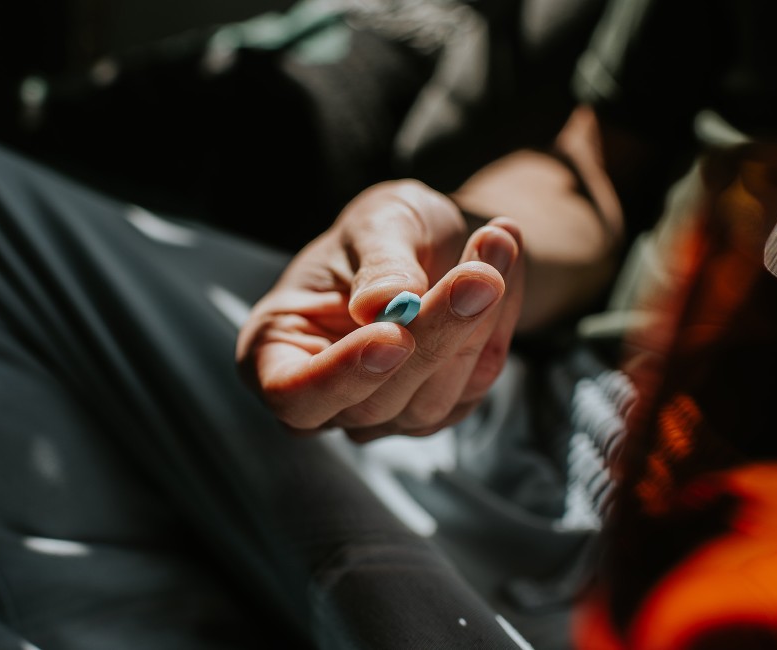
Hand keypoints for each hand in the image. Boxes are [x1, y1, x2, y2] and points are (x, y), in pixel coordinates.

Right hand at [236, 179, 522, 441]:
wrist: (429, 241)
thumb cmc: (381, 231)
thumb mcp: (376, 222)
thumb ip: (379, 262)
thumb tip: (384, 303)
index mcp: (276, 352)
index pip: (293, 394)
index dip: (340, 377)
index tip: (392, 334)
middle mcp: (324, 399)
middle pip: (373, 404)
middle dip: (432, 334)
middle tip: (478, 273)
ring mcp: (380, 416)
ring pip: (431, 400)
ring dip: (477, 321)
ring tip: (496, 240)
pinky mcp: (434, 412)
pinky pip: (474, 383)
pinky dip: (497, 323)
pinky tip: (500, 266)